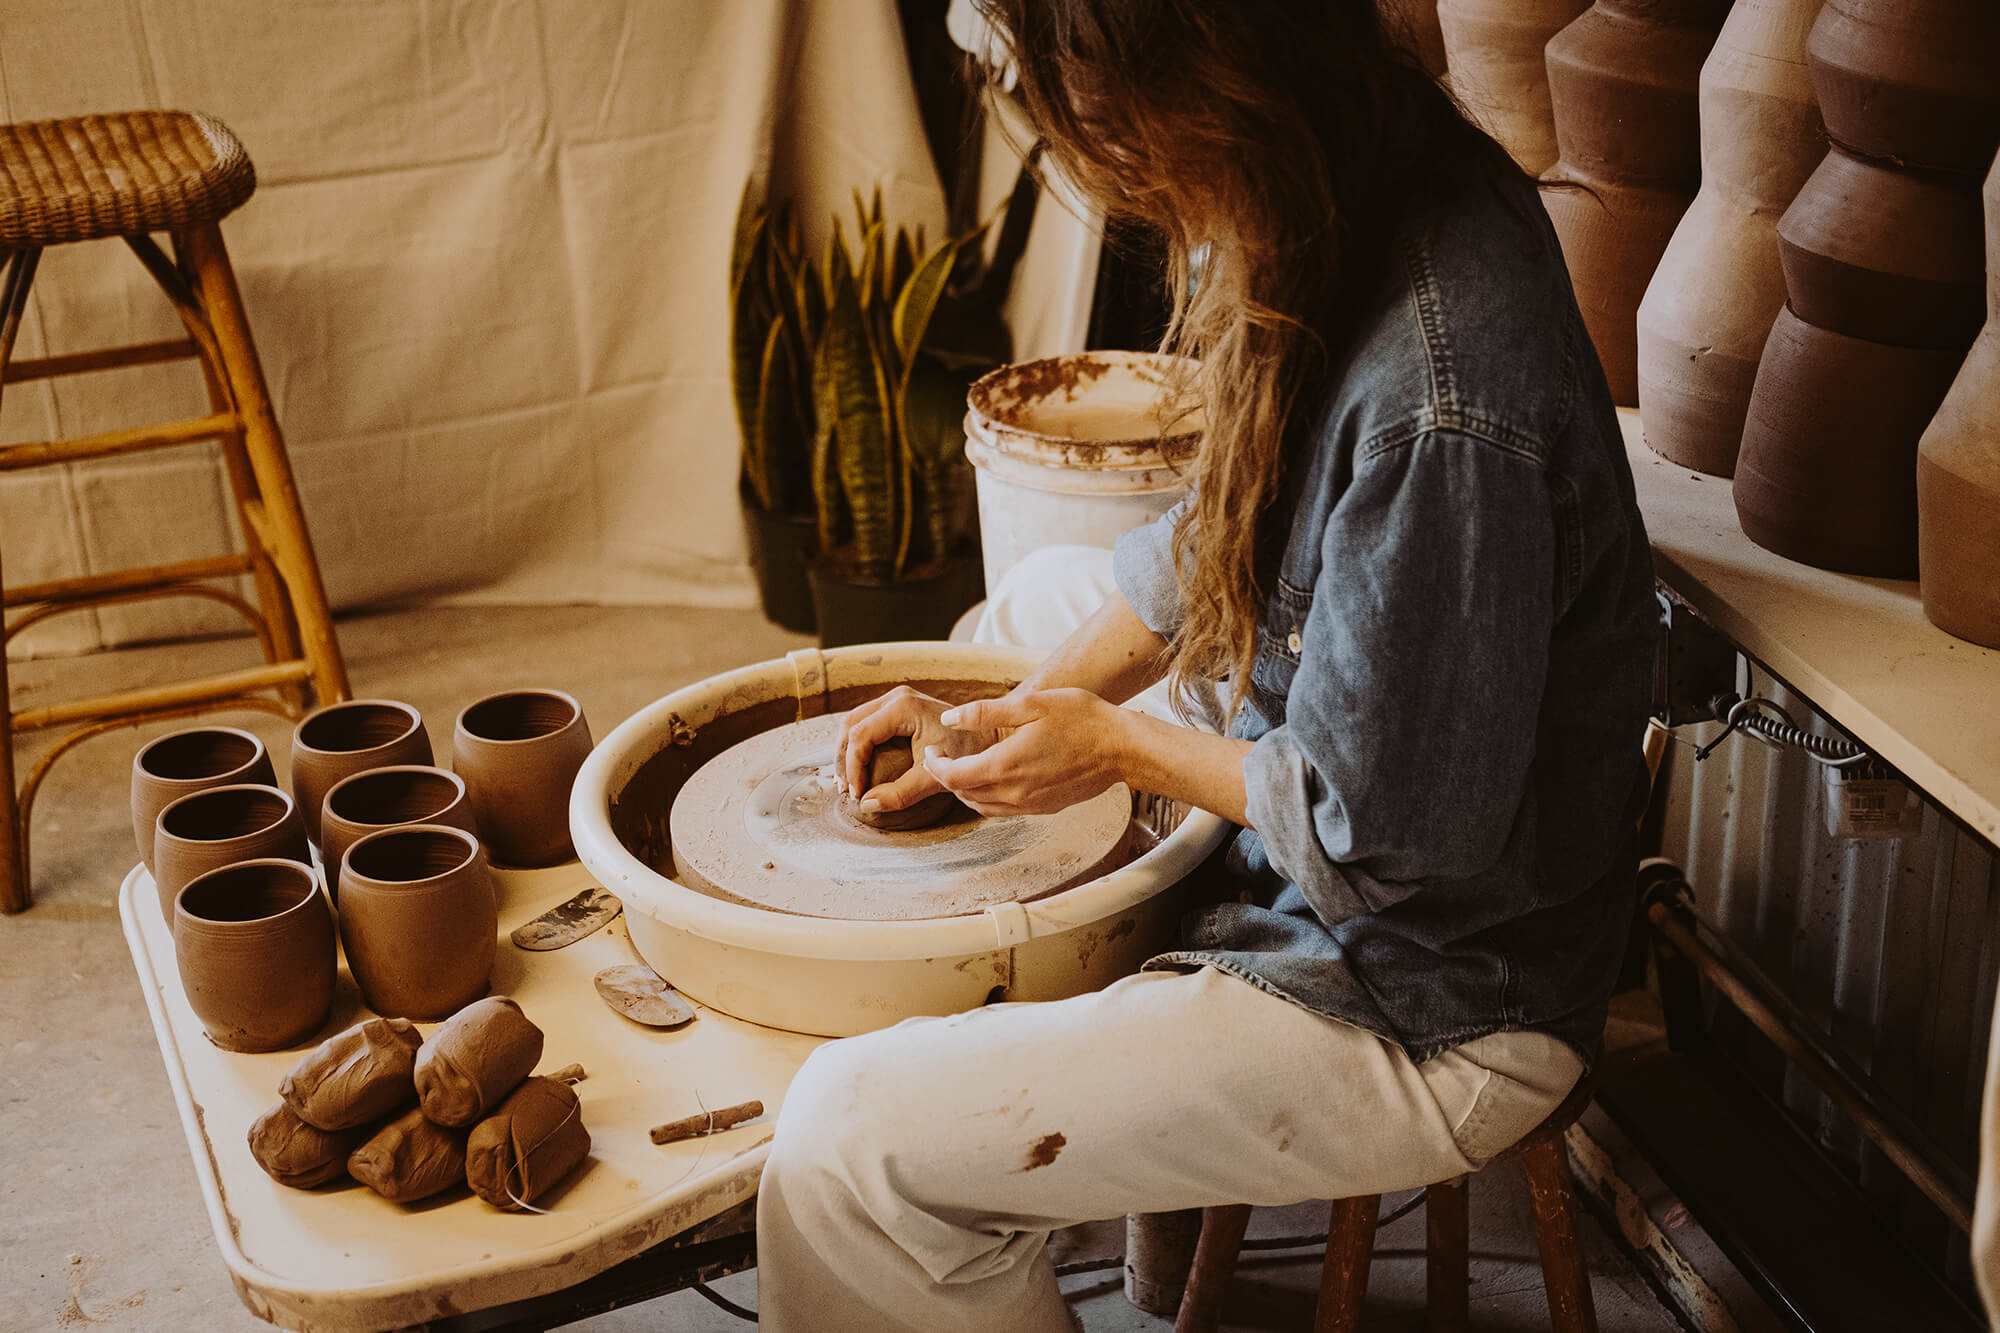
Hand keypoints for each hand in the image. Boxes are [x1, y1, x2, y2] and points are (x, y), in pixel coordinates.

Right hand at [836, 686, 999, 813]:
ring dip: (848, 754)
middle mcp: (895, 697)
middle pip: (850, 725)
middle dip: (844, 760)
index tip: (857, 794)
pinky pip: (866, 726)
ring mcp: (895, 700)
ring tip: (850, 784)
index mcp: (902, 707)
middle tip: (847, 790)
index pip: (860, 736)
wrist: (991, 737)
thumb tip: (866, 805)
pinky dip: (858, 748)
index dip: (853, 767)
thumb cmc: (967, 754)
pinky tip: (860, 771)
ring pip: (854, 724)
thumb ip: (900, 793)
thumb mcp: (933, 777)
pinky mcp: (898, 709)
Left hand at [921, 689, 1131, 815]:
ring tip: (961, 770)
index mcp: (1005, 765)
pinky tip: (992, 781)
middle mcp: (1015, 792)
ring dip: (965, 791)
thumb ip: (985, 713)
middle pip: (964, 794)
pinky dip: (987, 799)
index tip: (931, 751)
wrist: (1122, 748)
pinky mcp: (1044, 809)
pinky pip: (1004, 811)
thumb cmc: (1081, 719)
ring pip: (982, 807)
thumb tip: (950, 719)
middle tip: (939, 758)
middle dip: (946, 777)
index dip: (935, 765)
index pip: (952, 776)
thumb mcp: (1031, 703)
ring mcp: (1031, 804)